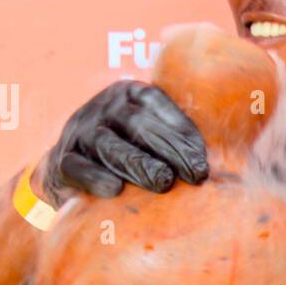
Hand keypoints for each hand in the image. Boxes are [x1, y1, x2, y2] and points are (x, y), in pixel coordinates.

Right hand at [36, 80, 208, 203]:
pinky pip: (76, 167)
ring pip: (108, 145)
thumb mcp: (150, 135)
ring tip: (163, 182)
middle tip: (194, 174)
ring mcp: (79, 132)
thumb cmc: (129, 152)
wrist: (72, 170)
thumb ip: (179, 139)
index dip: (181, 127)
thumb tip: (225, 160)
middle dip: (169, 149)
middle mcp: (101, 108)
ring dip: (138, 164)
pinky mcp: (60, 161)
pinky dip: (95, 178)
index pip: (156, 101)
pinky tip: (115, 190)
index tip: (203, 158)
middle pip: (137, 124)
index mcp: (127, 94)